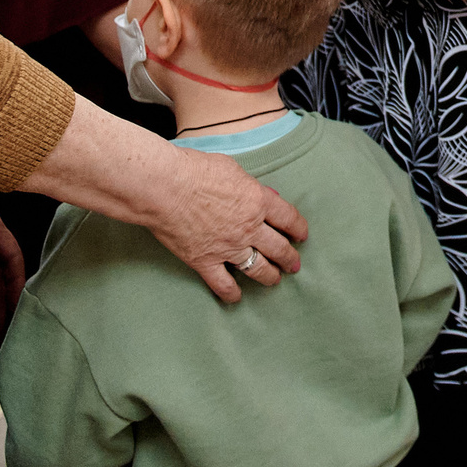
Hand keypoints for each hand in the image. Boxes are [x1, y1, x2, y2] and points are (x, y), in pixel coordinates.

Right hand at [149, 146, 309, 302]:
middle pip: (278, 248)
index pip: (288, 218)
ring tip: (275, 280)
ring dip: (270, 276)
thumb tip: (261, 195)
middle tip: (294, 264)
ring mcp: (228, 247)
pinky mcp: (205, 261)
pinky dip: (231, 293)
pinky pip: (223, 284)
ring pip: (258, 268)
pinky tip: (236, 297)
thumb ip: (250, 186)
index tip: (302, 235)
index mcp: (258, 202)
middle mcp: (249, 228)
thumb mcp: (232, 169)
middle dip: (290, 258)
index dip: (299, 228)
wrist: (165, 187)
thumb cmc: (195, 170)